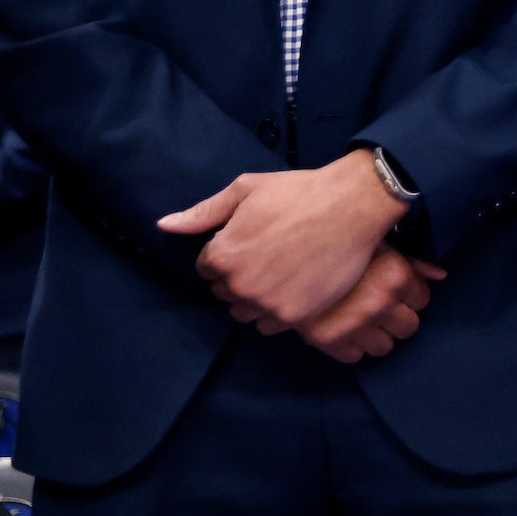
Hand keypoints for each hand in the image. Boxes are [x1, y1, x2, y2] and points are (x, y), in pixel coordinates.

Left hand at [157, 150, 405, 332]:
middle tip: (267, 254)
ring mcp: (268, 303)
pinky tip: (292, 287)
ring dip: (254, 297)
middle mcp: (240, 284)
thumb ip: (203, 213)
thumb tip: (164, 225)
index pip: (207, 267)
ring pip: (245, 312)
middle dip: (238, 275)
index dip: (227, 251)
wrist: (352, 205)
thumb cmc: (298, 192)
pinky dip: (276, 310)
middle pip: (224, 292)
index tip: (250, 240)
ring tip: (279, 272)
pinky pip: (270, 325)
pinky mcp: (295, 315)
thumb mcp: (246, 190)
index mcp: (223, 254)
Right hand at [297, 247, 447, 363]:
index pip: (422, 299)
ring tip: (362, 320)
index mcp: (396, 275)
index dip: (410, 294)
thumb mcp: (376, 242)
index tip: (396, 290)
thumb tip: (441, 275)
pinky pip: (355, 357)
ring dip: (376, 336)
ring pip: (384, 347)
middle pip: (409, 328)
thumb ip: (412, 260)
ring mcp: (356, 325)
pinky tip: (343, 328)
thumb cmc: (337, 242)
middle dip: (398, 318)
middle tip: (381, 308)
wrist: (286, 256)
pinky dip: (351, 346)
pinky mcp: (330, 342)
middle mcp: (381, 303)